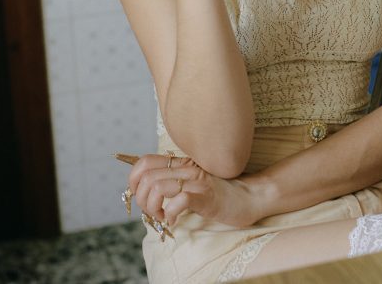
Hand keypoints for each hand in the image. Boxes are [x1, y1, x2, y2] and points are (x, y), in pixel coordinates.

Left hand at [129, 153, 261, 228]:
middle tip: (153, 211)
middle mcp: (187, 167)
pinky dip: (170, 215)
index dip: (133, 180)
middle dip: (141, 199)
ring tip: (163, 216)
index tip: (139, 195)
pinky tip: (175, 220)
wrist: (248, 197)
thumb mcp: (191, 183)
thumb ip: (172, 181)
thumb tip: (144, 191)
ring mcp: (196, 180)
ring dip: (153, 208)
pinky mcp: (205, 195)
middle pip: (146, 177)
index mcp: (181, 163)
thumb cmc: (218, 194)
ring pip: (157, 188)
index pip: (144, 162)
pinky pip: (178, 201)